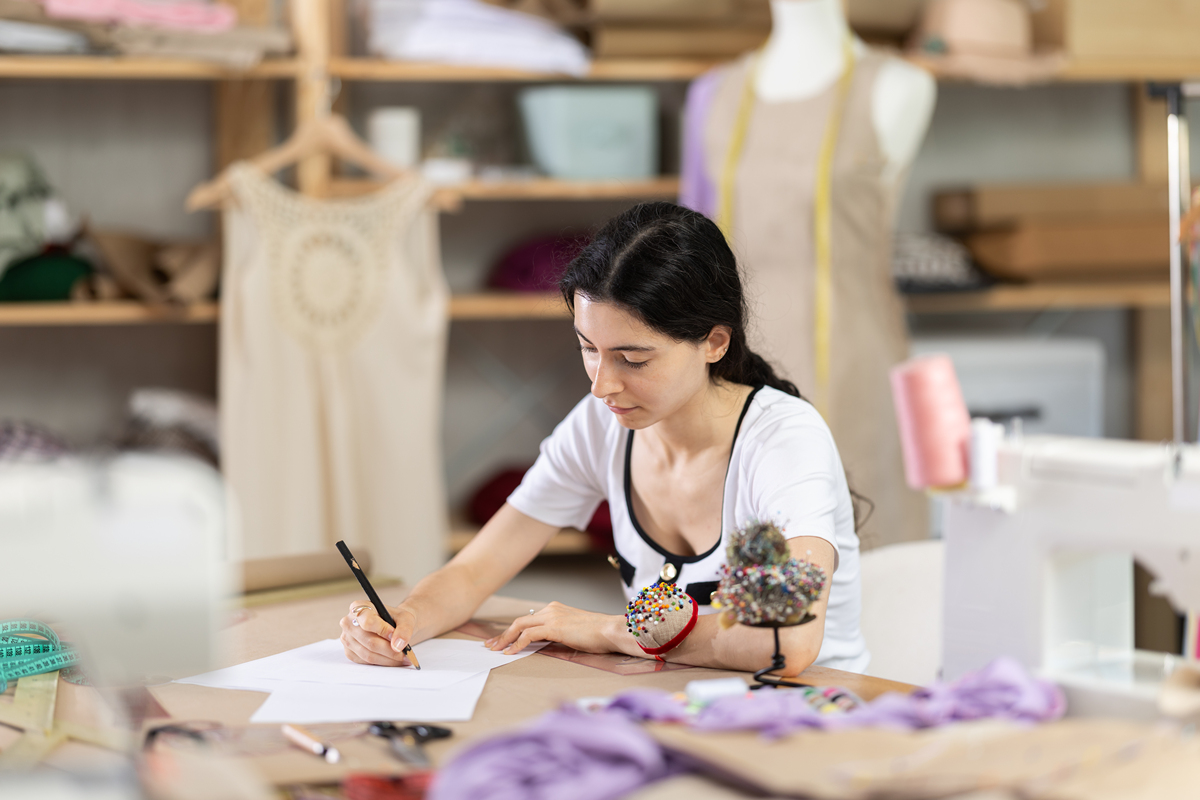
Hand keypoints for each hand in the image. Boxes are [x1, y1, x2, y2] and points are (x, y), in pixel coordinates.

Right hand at [339, 600, 415, 666]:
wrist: (391, 626)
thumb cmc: (395, 619)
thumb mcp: (405, 618)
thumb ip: (404, 629)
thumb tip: (398, 646)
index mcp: (359, 606)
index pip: (368, 622)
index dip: (383, 630)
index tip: (395, 636)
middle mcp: (349, 622)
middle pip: (369, 641)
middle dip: (390, 650)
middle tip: (405, 654)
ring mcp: (347, 638)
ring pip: (368, 654)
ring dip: (388, 659)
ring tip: (403, 658)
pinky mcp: (350, 652)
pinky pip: (366, 662)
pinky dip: (382, 662)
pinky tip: (393, 660)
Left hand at [485, 601, 625, 655]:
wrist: (611, 630)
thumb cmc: (598, 635)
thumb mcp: (573, 633)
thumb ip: (557, 634)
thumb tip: (543, 644)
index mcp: (555, 609)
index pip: (528, 619)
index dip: (512, 630)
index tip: (502, 640)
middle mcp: (551, 610)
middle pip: (520, 621)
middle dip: (503, 634)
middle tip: (491, 645)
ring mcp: (552, 617)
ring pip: (520, 626)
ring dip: (505, 639)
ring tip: (495, 650)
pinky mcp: (554, 627)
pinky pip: (529, 635)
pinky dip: (517, 644)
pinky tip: (510, 653)